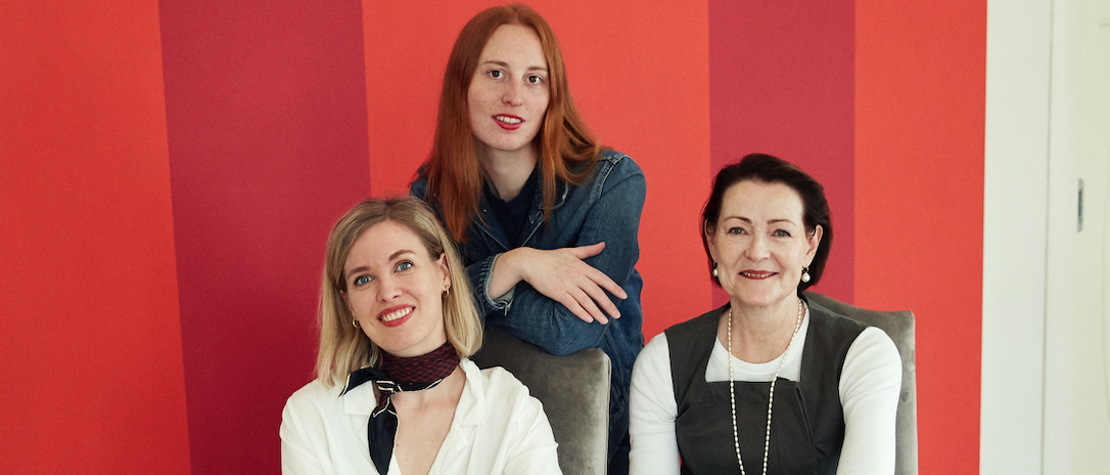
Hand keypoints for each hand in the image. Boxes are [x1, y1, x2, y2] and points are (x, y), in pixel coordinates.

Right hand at [498, 243, 627, 323]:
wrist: (530, 262)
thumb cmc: (550, 257)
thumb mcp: (571, 251)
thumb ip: (588, 250)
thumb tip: (603, 244)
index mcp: (581, 266)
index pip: (602, 278)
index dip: (614, 287)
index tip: (623, 296)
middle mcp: (577, 276)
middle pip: (596, 292)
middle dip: (608, 304)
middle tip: (617, 314)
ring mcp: (567, 285)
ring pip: (586, 300)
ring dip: (597, 312)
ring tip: (605, 321)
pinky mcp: (557, 293)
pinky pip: (572, 305)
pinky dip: (581, 312)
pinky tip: (589, 319)